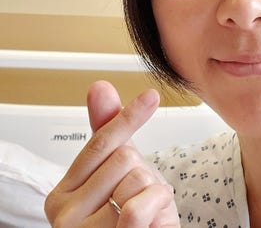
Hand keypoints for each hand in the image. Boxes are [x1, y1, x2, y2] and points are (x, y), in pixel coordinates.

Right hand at [45, 81, 179, 226]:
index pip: (101, 142)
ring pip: (135, 180)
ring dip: (155, 193)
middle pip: (124, 159)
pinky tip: (154, 219)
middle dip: (144, 174)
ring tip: (147, 213)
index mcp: (62, 194)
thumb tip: (99, 87)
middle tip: (139, 198)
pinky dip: (157, 207)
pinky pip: (137, 209)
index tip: (150, 97)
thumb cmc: (133, 217)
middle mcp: (63, 216)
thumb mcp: (121, 173)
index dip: (130, 117)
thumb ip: (108, 132)